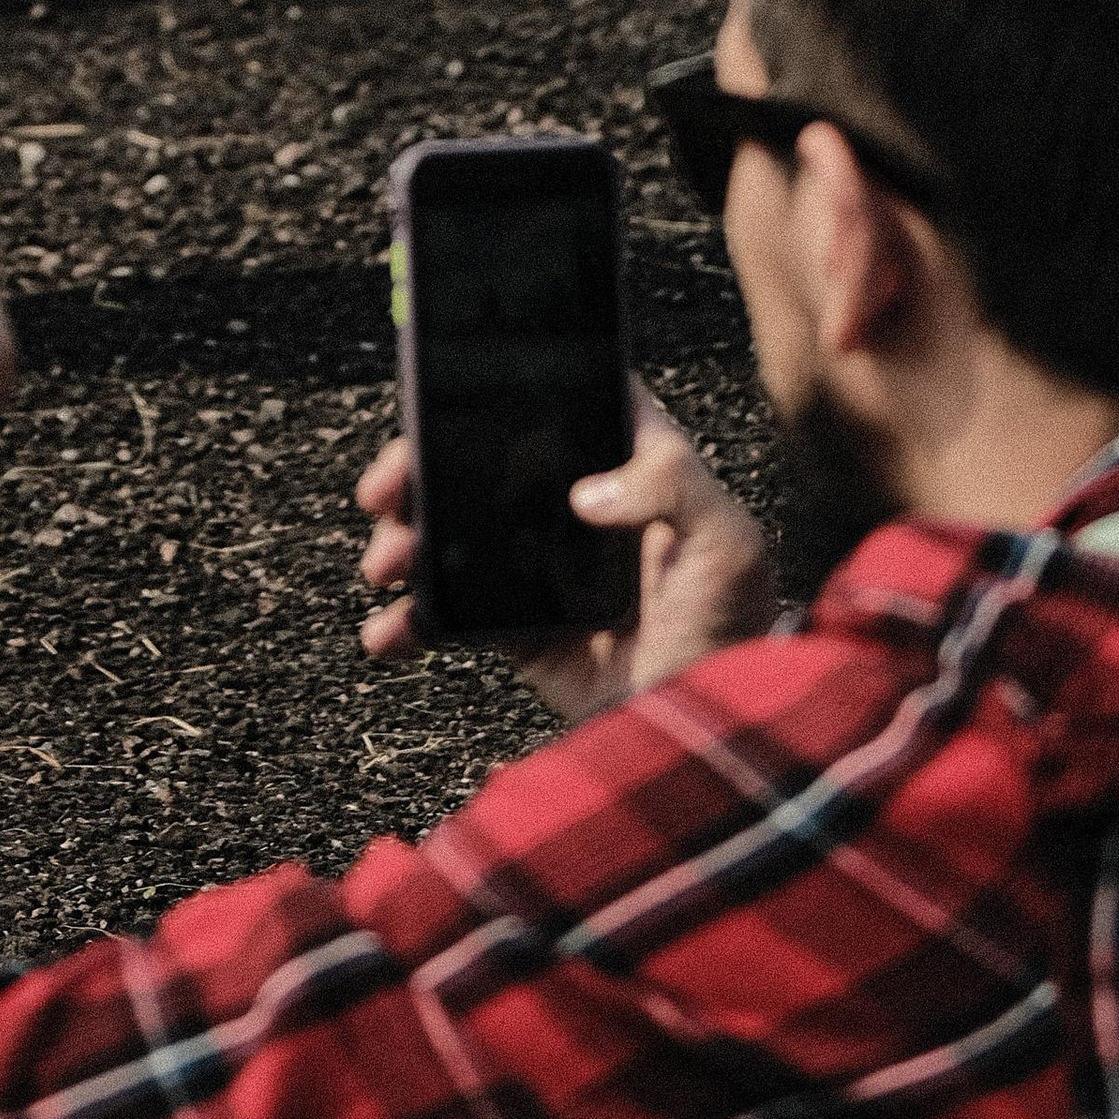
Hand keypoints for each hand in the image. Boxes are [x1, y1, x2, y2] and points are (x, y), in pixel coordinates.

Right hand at [356, 390, 777, 721]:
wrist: (705, 730)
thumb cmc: (734, 628)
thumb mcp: (728, 543)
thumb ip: (674, 487)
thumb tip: (588, 490)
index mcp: (626, 465)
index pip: (558, 402)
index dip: (502, 388)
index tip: (443, 394)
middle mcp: (573, 504)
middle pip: (478, 458)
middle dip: (418, 467)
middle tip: (384, 490)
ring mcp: (537, 563)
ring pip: (450, 528)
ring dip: (403, 538)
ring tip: (386, 564)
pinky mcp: (514, 623)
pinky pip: (446, 610)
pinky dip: (409, 619)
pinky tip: (389, 630)